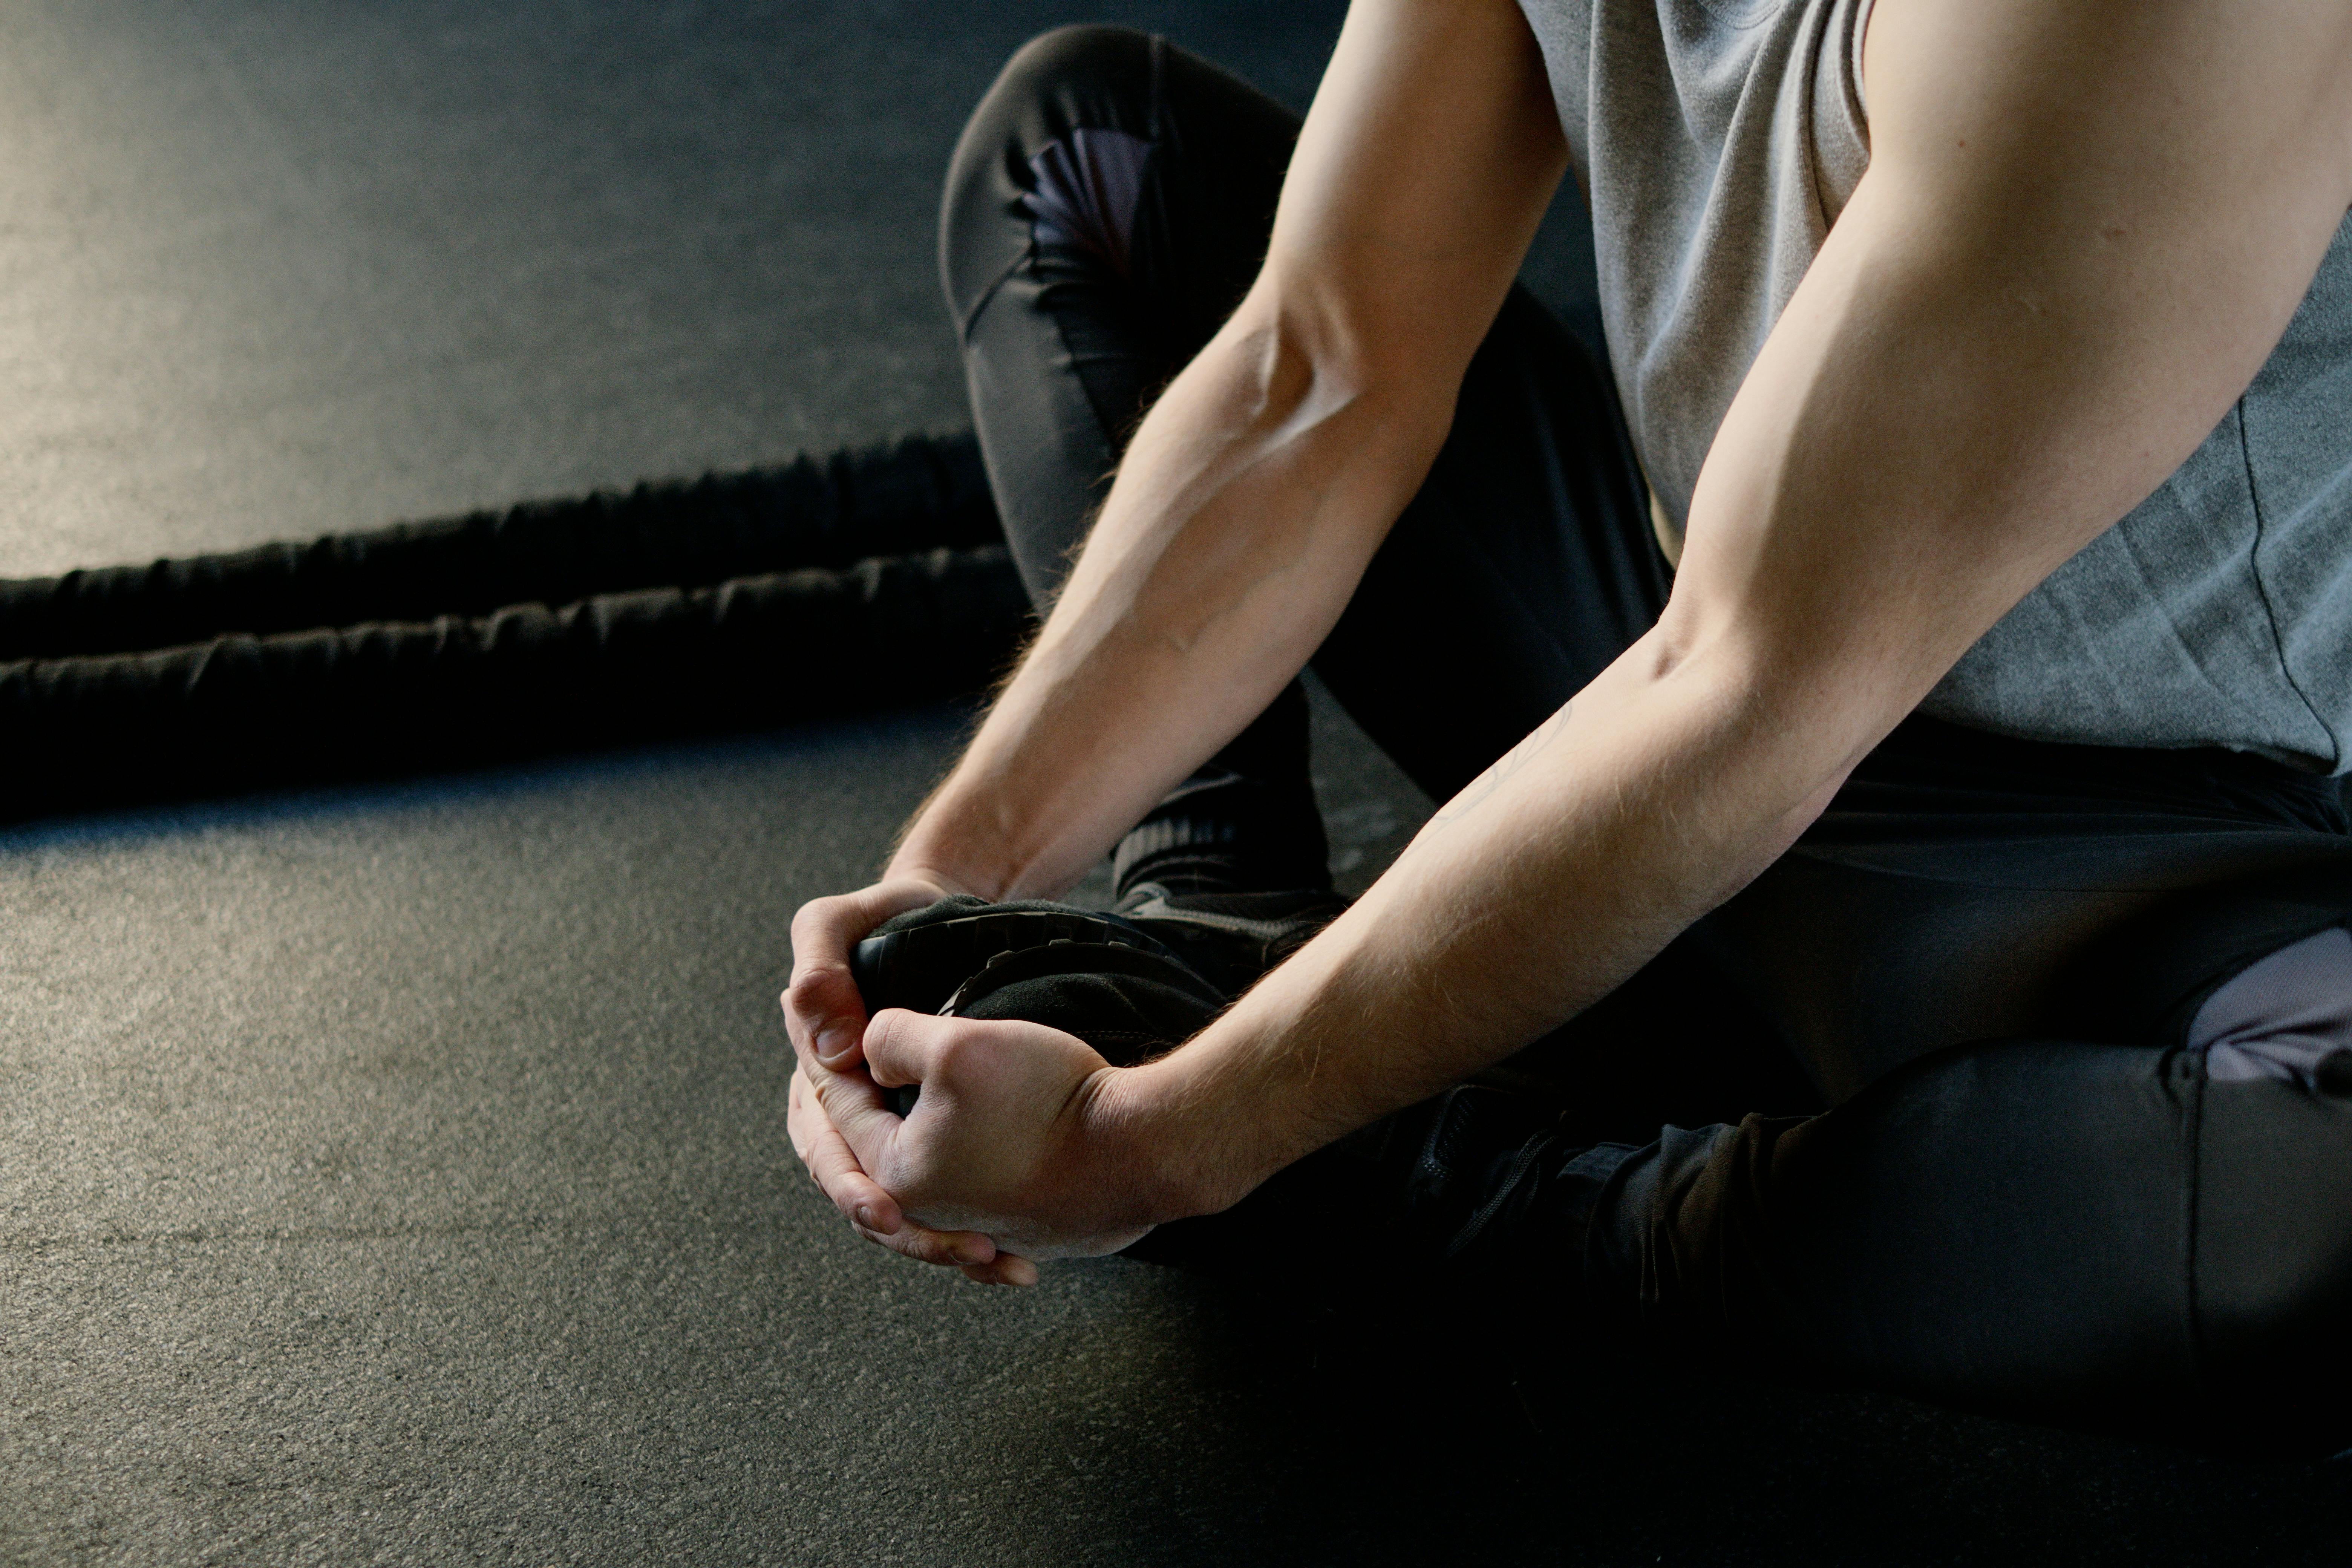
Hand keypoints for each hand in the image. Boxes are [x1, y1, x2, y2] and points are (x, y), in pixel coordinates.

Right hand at [781, 870, 1015, 1281]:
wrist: (948, 917)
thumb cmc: (889, 916)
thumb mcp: (836, 924)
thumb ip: (818, 969)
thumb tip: (829, 1043)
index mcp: (816, 1080)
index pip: (826, 1147)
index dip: (852, 1186)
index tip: (886, 1210)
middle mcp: (847, 1116)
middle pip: (868, 1194)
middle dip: (910, 1232)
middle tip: (961, 1251)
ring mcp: (891, 1131)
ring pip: (907, 1207)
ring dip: (944, 1241)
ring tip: (996, 1260)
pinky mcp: (935, 1136)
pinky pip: (944, 1195)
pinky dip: (971, 1224)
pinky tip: (1015, 1253)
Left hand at [863, 1009, 1156, 1261]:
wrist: (1139, 1150)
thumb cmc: (1048, 1100)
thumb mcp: (957, 1045)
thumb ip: (892, 1039)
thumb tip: (868, 1052)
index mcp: (895, 1172)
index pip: (842, 1107)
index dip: (838, 1056)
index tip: (837, 1024)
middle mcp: (930, 1213)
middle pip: (870, 1159)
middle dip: (858, 1113)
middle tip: (853, 1075)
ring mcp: (979, 1228)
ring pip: (920, 1189)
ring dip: (905, 1153)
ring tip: (899, 1125)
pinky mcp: (1024, 1232)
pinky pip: (972, 1215)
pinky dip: (958, 1198)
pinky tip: (964, 1176)